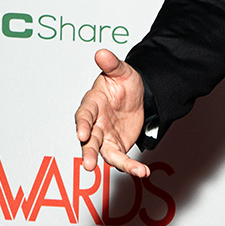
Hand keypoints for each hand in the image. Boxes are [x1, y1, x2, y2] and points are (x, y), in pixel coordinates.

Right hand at [74, 48, 149, 179]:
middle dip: (88, 151)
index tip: (82, 133)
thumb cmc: (124, 82)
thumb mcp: (122, 71)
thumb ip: (112, 64)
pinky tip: (142, 172)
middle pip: (89, 139)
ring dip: (113, 164)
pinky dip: (130, 166)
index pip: (84, 114)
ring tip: (131, 172)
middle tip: (88, 164)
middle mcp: (95, 123)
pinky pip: (121, 159)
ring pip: (103, 152)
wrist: (139, 95)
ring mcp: (104, 136)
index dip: (82, 124)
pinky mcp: (116, 146)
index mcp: (93, 103)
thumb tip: (102, 53)